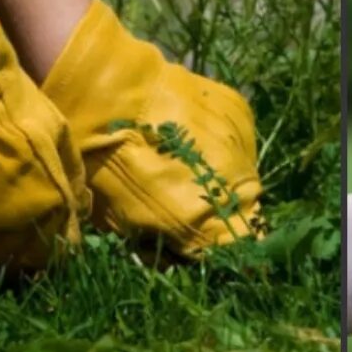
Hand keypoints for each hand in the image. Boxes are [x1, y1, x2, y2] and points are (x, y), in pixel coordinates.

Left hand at [41, 0, 262, 258]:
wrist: (105, 94)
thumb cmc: (105, 169)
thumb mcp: (124, 227)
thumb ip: (165, 251)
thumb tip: (182, 257)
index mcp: (212, 223)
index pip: (239, 253)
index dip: (219, 251)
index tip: (200, 245)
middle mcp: (241, 187)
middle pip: (246, 212)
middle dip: (222, 213)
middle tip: (186, 201)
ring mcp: (244, 146)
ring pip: (244, 173)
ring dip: (223, 176)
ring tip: (185, 164)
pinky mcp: (240, 112)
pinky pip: (238, 140)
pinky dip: (220, 145)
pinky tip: (188, 135)